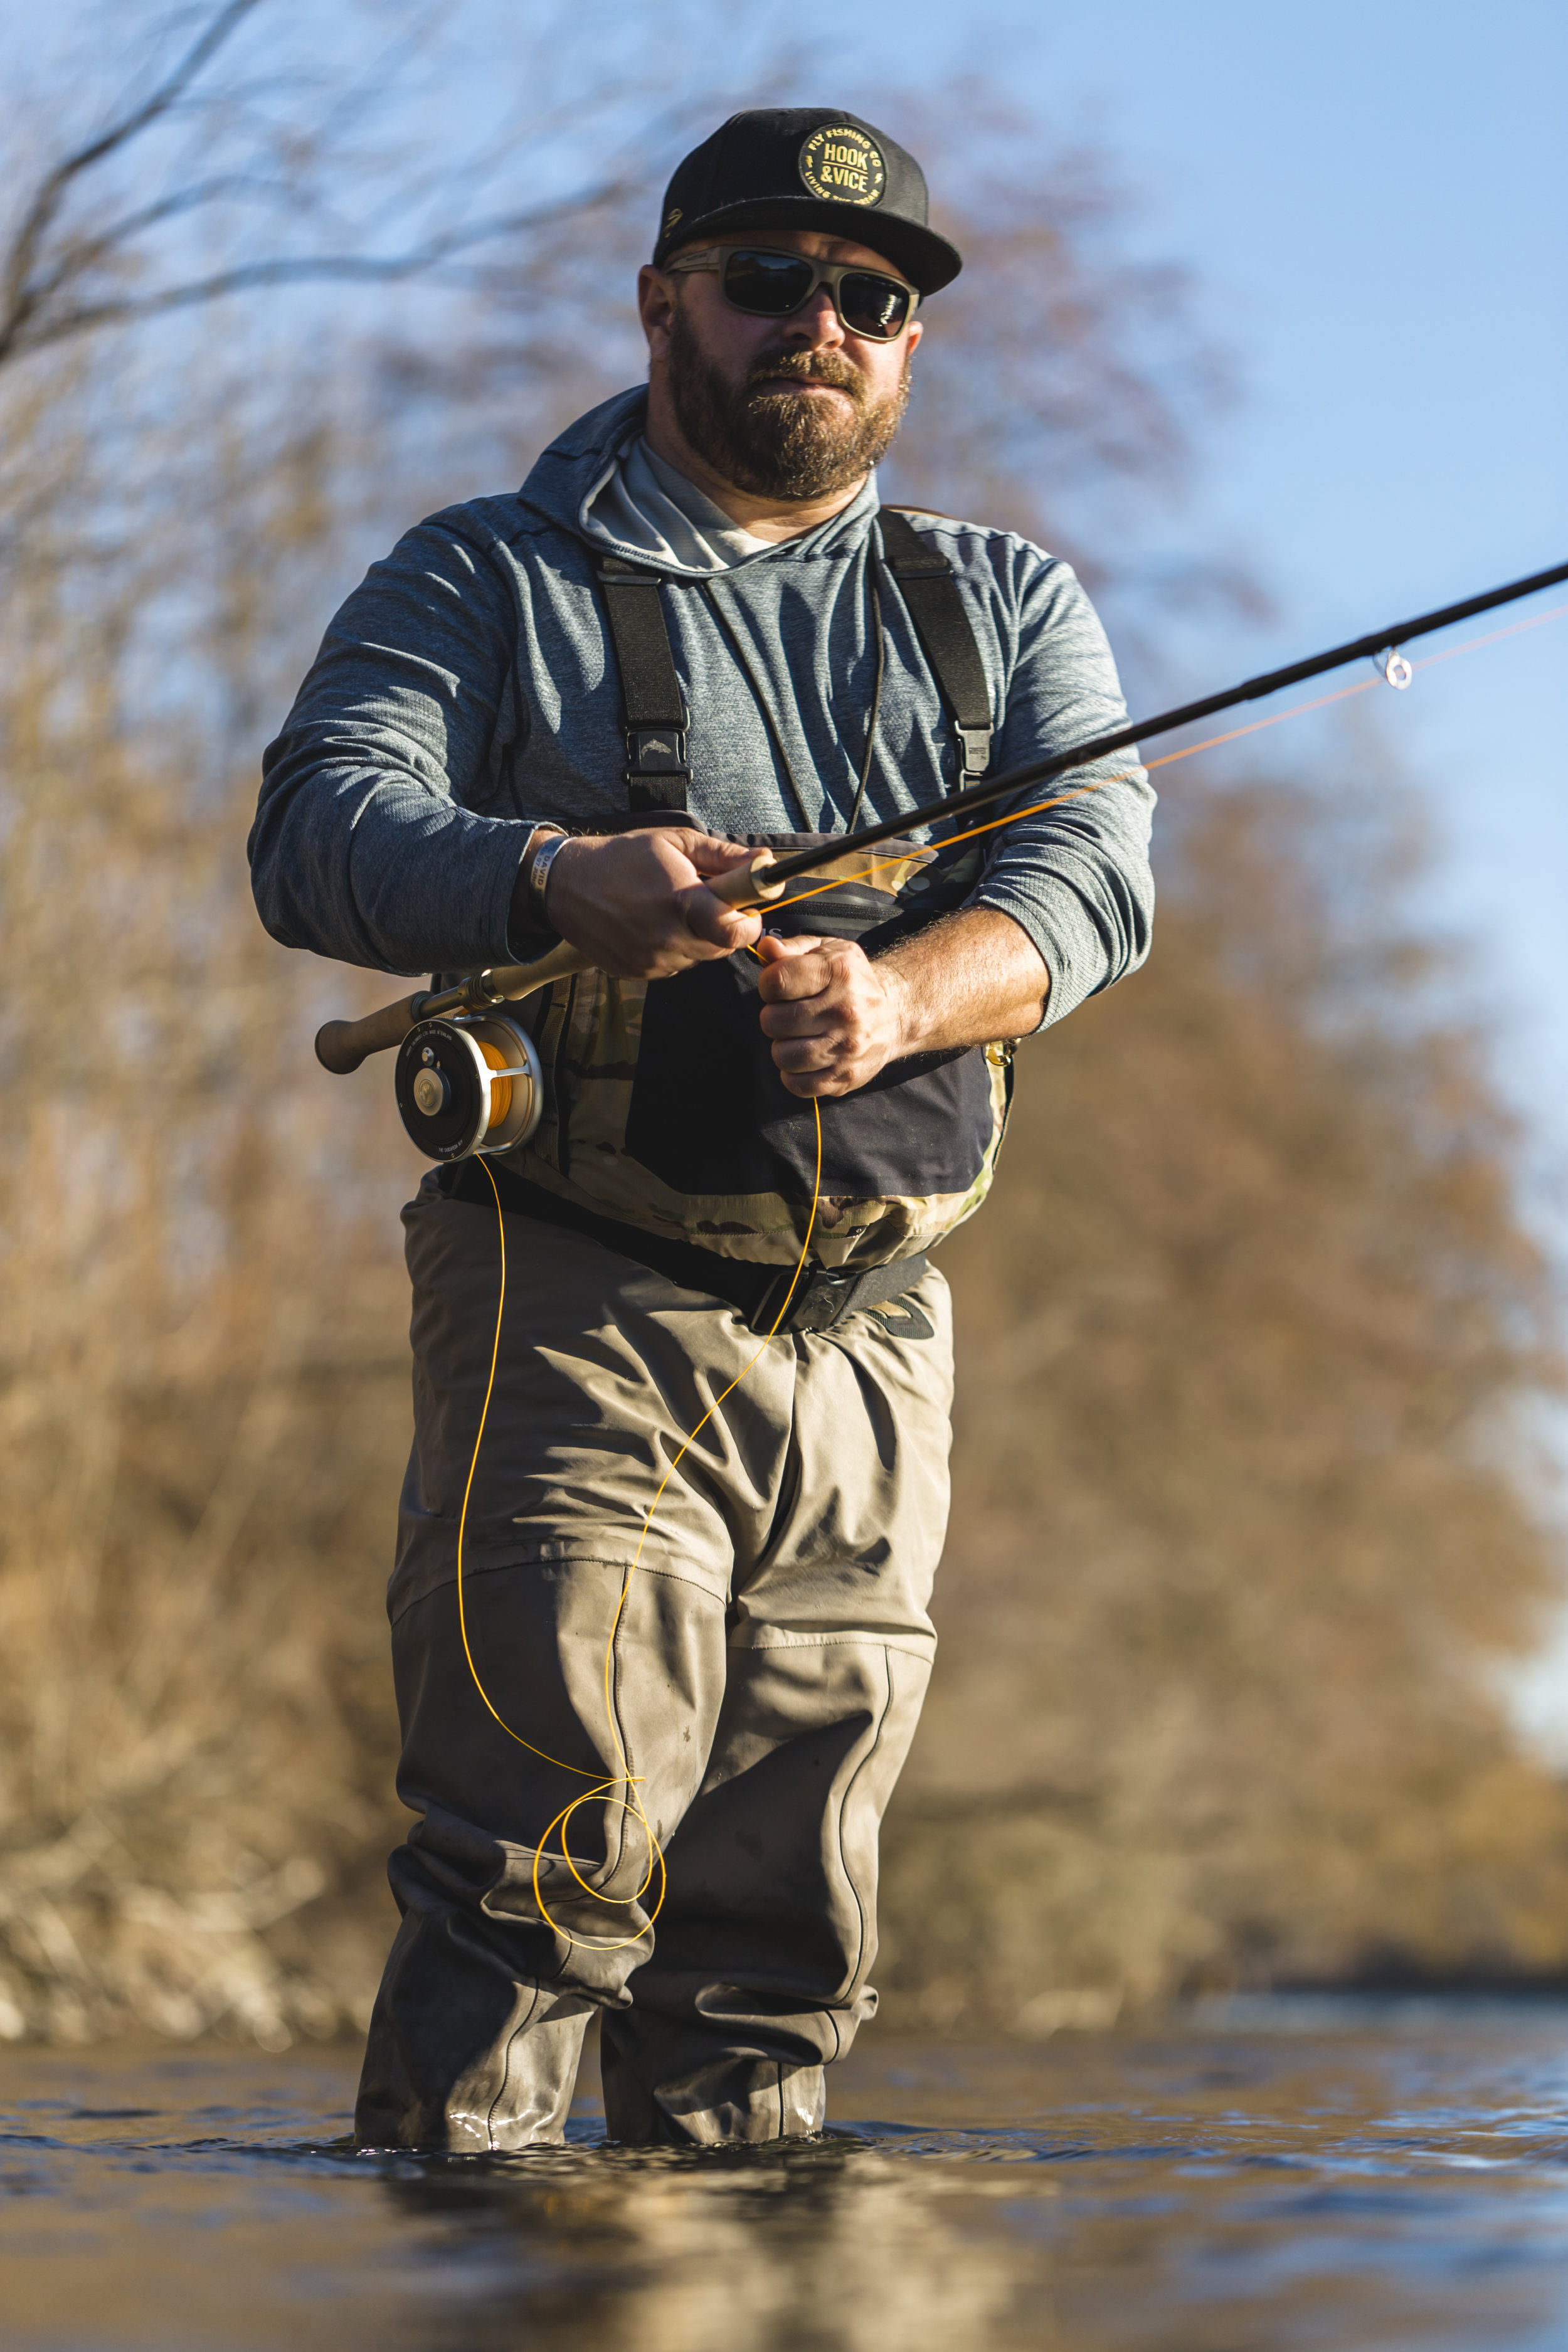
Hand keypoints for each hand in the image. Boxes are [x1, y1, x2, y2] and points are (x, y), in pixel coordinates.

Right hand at [546, 830, 762, 979]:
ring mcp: (651, 960)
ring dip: (697, 938)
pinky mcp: (638, 973)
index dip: (749, 924)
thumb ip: (723, 856)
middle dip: (724, 928)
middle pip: (720, 949)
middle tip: (709, 904)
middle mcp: (666, 938)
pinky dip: (673, 949)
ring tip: (673, 910)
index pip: (734, 933)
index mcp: (680, 902)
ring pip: (697, 958)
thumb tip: (763, 862)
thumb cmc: (622, 857)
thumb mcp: (674, 842)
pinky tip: (653, 925)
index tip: (747, 910)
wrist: (566, 885)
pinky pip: (673, 966)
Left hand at [754, 933, 909, 1098]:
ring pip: (782, 1055)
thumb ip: (793, 948)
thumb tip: (765, 949)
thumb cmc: (853, 980)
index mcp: (838, 974)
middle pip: (772, 1021)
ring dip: (782, 1046)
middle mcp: (845, 1011)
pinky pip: (797, 1084)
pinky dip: (793, 1074)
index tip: (780, 988)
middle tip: (790, 1014)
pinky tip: (804, 1059)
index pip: (775, 982)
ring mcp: (846, 1048)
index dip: (768, 985)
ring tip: (797, 1037)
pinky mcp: (846, 1077)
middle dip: (774, 1017)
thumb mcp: (828, 952)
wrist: (895, 1015)